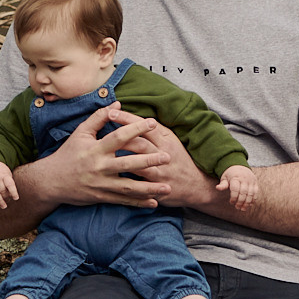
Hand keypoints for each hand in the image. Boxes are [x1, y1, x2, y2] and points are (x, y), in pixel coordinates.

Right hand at [0, 159, 17, 207]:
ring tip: (4, 206)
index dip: (13, 192)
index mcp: (4, 175)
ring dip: (0, 201)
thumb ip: (10, 183)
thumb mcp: (7, 173)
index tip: (16, 198)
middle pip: (2, 190)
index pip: (10, 184)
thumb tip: (12, 196)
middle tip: (9, 201)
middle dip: (6, 197)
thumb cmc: (0, 171)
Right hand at [30, 107, 169, 208]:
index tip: (153, 123)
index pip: (119, 136)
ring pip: (129, 187)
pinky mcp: (101, 197)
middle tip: (168, 157)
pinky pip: (123, 200)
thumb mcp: (80, 133)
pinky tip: (154, 203)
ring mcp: (101, 184)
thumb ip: (99, 118)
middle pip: (128, 163)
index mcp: (95, 149)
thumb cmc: (67, 154)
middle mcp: (99, 167)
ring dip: (150, 188)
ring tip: (168, 188)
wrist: (51, 181)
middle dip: (149, 161)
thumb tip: (117, 105)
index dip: (136, 129)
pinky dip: (138, 203)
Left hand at [104, 110, 218, 208]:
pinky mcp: (158, 187)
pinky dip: (127, 179)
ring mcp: (161, 171)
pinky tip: (112, 176)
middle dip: (120, 135)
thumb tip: (133, 120)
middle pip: (140, 142)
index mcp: (166, 139)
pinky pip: (140, 183)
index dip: (128, 118)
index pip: (145, 126)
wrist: (197, 185)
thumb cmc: (181, 160)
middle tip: (101, 136)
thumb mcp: (171, 141)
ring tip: (104, 153)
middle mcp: (164, 153)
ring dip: (121, 157)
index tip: (111, 112)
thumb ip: (153, 132)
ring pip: (139, 162)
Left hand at [215, 164, 258, 211]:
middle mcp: (245, 179)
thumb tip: (217, 188)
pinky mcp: (255, 184)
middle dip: (240, 201)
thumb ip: (223, 184)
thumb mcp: (225, 178)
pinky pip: (255, 193)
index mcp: (236, 178)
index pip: (235, 189)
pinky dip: (252, 200)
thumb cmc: (231, 175)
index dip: (233, 197)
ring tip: (243, 209)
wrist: (241, 167)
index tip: (231, 202)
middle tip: (237, 207)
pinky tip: (248, 205)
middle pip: (244, 192)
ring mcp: (251, 181)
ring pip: (250, 194)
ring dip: (247, 203)